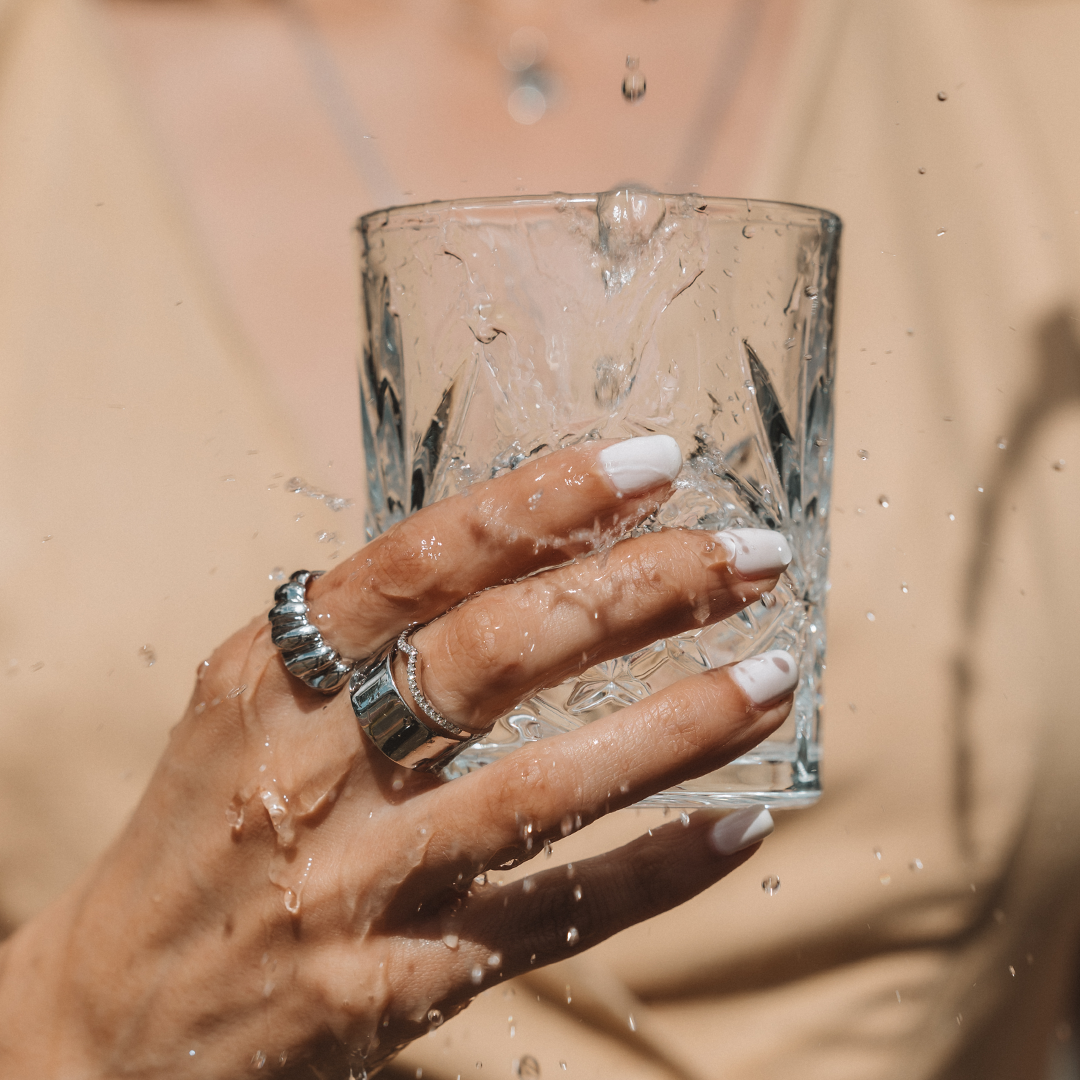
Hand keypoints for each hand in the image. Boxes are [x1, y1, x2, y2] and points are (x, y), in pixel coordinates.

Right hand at [0, 436, 795, 1078]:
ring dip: (678, 723)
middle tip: (752, 555)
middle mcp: (311, 769)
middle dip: (644, 591)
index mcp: (270, 675)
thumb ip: (363, 633)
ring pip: (547, 785)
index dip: (548, 501)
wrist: (115, 1021)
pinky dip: (661, 868)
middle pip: (502, 653)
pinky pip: (560, 915)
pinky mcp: (401, 984)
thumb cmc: (204, 829)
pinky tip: (740, 820)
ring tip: (776, 672)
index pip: (424, 557)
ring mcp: (357, 885)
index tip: (655, 462)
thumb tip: (522, 546)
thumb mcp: (250, 704)